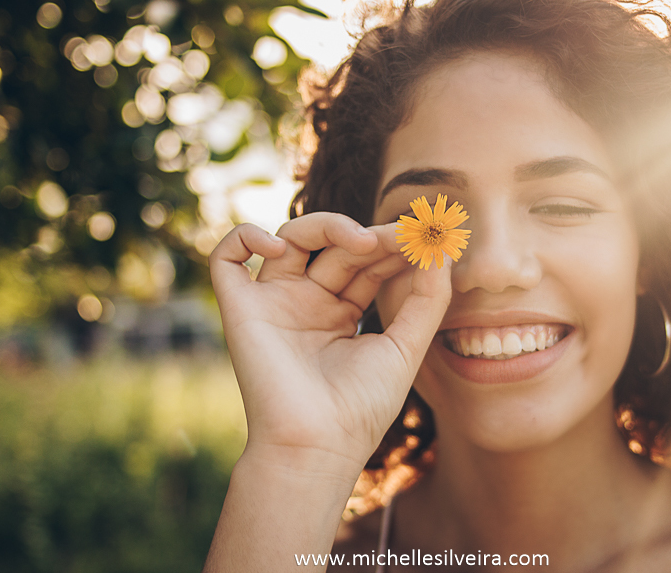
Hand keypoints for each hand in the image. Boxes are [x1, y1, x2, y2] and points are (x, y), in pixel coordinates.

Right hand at [209, 214, 451, 470]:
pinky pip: (227, 260)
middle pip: (336, 248)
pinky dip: (246, 237)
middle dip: (371, 235)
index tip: (425, 238)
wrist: (318, 445)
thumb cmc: (362, 407)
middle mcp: (307, 303)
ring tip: (363, 241)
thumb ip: (428, 299)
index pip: (366, 262)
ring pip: (292, 239)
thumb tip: (442, 252)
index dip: (393, 246)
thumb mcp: (406, 346)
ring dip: (327, 226)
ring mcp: (274, 303)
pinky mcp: (241, 309)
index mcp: (341, 313)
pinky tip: (280, 247)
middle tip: (403, 235)